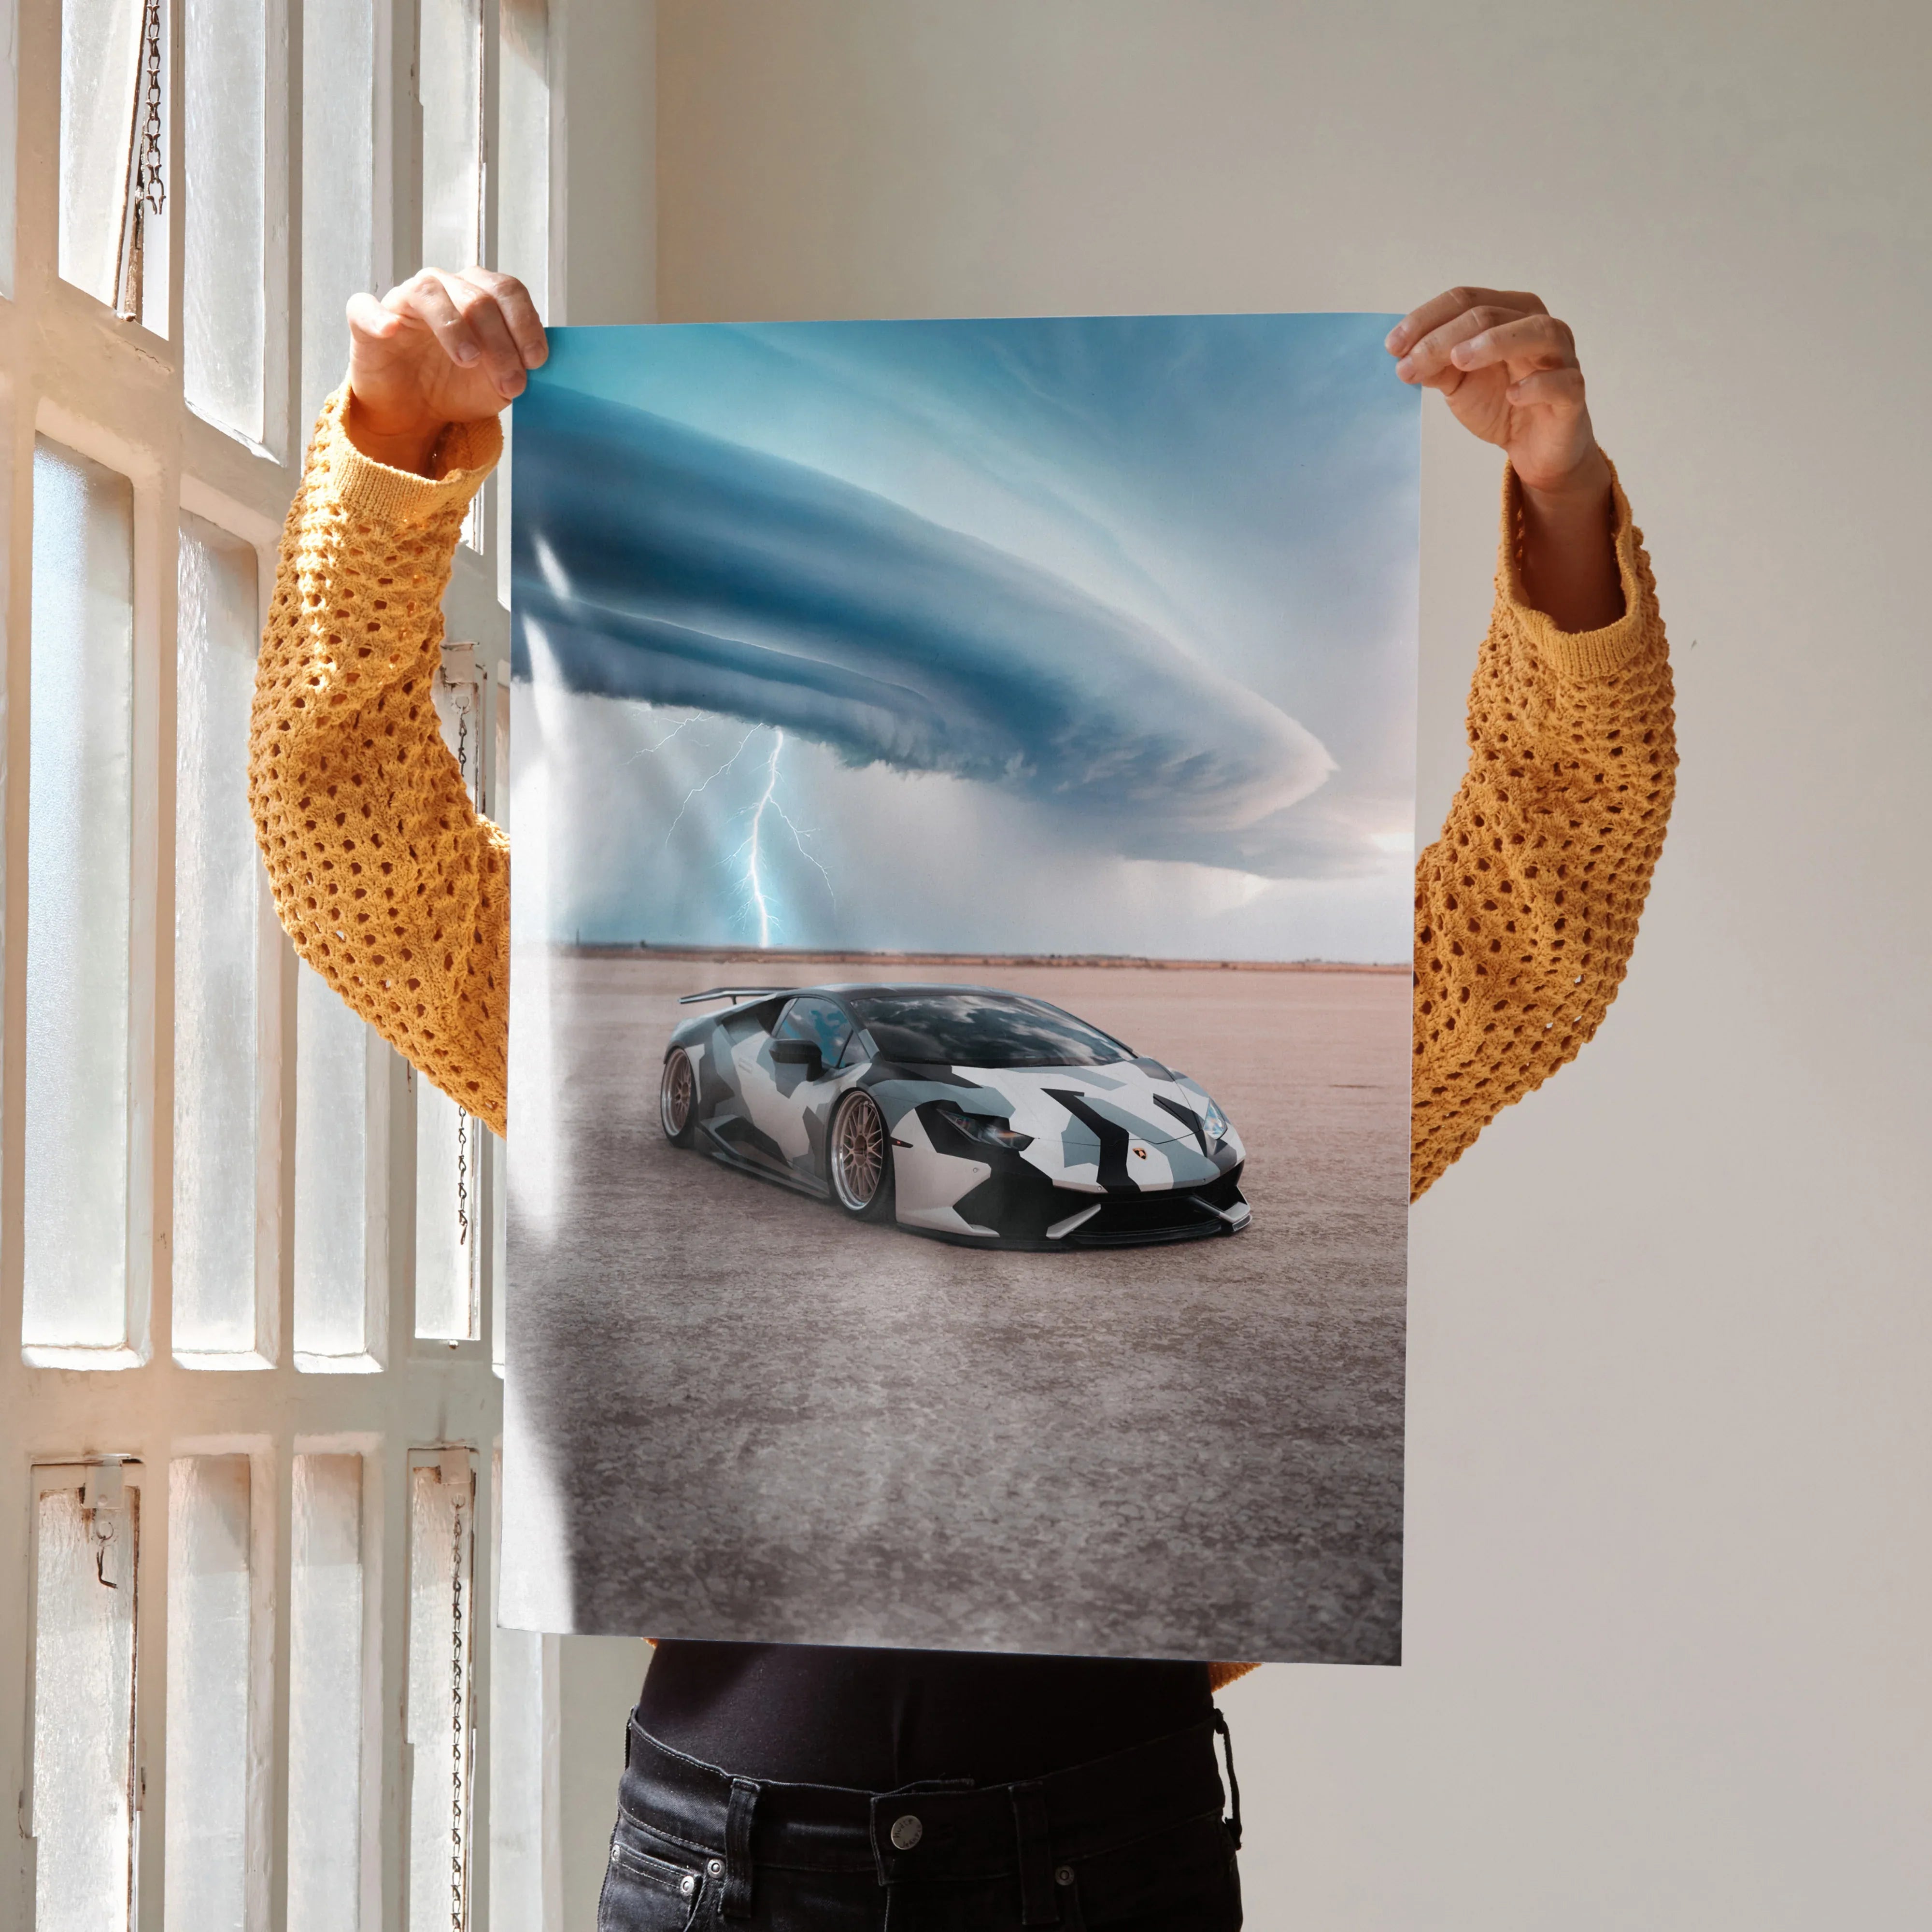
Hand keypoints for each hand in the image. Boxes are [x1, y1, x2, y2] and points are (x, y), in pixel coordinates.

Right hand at [344, 267, 546, 474]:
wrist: (414, 412)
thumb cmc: (456, 387)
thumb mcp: (497, 383)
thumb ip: (516, 367)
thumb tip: (532, 362)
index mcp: (478, 295)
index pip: (507, 291)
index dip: (525, 323)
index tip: (536, 361)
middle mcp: (443, 288)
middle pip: (477, 297)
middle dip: (500, 342)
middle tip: (511, 383)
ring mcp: (404, 301)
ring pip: (430, 293)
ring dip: (454, 327)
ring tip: (469, 360)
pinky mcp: (366, 320)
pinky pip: (366, 307)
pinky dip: (378, 317)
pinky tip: (391, 330)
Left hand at [1389, 286, 1621, 628]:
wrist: (1534, 447)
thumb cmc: (1500, 403)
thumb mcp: (1458, 383)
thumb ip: (1435, 365)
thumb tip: (1403, 355)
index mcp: (1508, 313)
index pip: (1465, 300)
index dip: (1426, 319)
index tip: (1392, 347)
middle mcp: (1538, 326)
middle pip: (1490, 314)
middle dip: (1444, 337)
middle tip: (1410, 363)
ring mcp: (1561, 357)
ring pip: (1536, 332)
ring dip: (1495, 342)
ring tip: (1458, 360)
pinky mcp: (1572, 394)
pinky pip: (1562, 382)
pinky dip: (1537, 385)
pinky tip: (1512, 394)